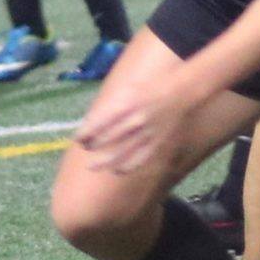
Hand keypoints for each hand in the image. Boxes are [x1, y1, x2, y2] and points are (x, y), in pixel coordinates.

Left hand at [75, 84, 190, 174]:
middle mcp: (134, 121)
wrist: (181, 93)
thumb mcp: (128, 91)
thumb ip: (111, 106)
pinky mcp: (156, 144)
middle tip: (86, 147)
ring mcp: (146, 135)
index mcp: (126, 105)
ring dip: (104, 161)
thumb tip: (91, 121)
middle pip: (106, 139)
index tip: (79, 138)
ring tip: (92, 166)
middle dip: (92, 145)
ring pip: (120, 154)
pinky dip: (125, 167)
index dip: (85, 133)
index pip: (98, 124)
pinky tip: (116, 170)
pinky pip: (138, 160)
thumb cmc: (151, 89)